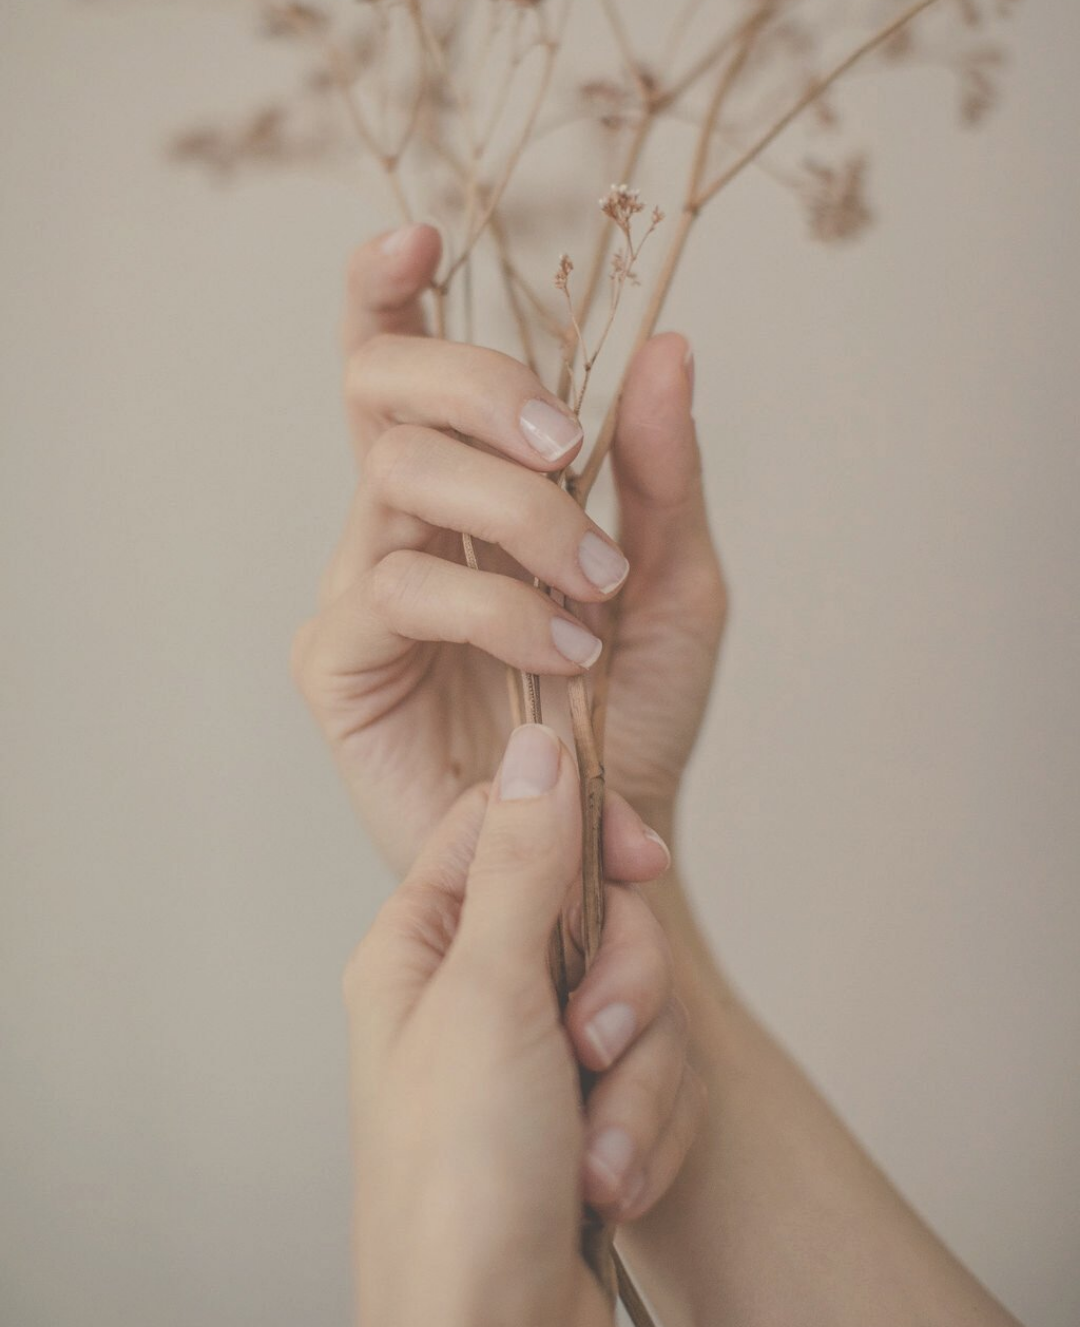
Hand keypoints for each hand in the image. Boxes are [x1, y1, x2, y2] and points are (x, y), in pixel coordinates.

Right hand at [293, 223, 725, 873]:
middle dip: (485, 390)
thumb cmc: (628, 717)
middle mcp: (396, 522)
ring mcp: (359, 589)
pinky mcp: (339, 664)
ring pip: (399, 478)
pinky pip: (396, 588)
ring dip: (518, 517)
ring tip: (596, 593)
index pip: (396, 367)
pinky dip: (493, 605)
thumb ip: (662, 474)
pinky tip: (561, 650)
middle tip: (569, 452)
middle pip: (385, 389)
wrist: (602, 842)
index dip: (386, 292)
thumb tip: (664, 348)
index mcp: (463, 489)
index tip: (418, 237)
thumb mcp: (676, 585)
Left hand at [344, 724, 704, 1326]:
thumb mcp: (488, 999)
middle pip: (594, 915)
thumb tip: (536, 744)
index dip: (582, 835)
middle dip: (621, 986)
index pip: (511, 829)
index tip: (639, 862)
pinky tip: (607, 1184)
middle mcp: (477, 991)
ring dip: (637, 1079)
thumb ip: (522, 864)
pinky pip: (654, 1073)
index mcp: (425, 946)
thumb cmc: (458, 1191)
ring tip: (594, 1149)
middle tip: (595, 1040)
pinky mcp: (584, 1111)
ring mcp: (533, 1055)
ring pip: (638, 999)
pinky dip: (645, 1129)